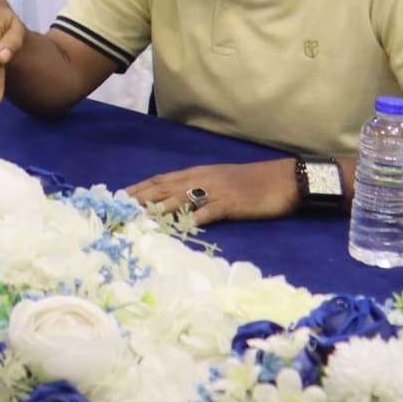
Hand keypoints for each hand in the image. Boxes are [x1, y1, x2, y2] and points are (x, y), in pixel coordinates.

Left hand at [125, 160, 299, 226]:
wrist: (284, 178)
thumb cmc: (252, 181)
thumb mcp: (219, 181)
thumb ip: (199, 188)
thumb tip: (177, 200)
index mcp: (196, 173)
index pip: (160, 179)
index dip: (138, 188)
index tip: (118, 196)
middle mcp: (200, 179)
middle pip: (163, 188)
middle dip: (139, 198)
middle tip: (118, 209)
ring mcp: (215, 191)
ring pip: (179, 199)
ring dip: (157, 209)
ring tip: (137, 218)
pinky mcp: (230, 204)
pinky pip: (206, 212)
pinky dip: (190, 220)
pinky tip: (177, 228)